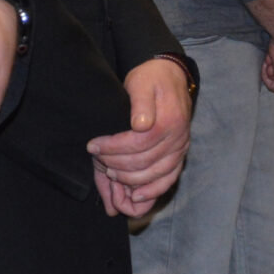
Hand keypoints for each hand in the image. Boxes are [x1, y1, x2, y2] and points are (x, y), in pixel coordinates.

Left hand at [87, 57, 192, 217]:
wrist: (171, 77)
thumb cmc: (152, 79)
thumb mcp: (142, 82)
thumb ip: (141, 102)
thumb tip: (139, 125)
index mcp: (169, 121)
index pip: (137, 144)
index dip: (112, 148)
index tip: (92, 146)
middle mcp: (178, 139)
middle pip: (144, 162)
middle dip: (116, 164)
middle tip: (97, 160)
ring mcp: (180, 149)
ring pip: (154, 175)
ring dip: (129, 179)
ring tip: (109, 172)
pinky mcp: (180, 155)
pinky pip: (169, 179)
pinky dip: (152, 191)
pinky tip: (136, 196)